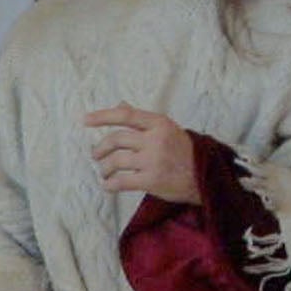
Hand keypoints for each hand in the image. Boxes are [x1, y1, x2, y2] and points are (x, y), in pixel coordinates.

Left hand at [84, 105, 199, 203]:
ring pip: (116, 161)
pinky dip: (110, 184)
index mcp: (159, 123)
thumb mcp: (167, 129)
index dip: (102, 116)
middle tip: (96, 154)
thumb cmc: (184, 152)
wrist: (206, 177)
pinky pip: (121, 181)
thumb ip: (142, 120)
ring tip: (104, 172)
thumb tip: (120, 105)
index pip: (125, 115)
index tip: (85, 120)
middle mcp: (156, 139)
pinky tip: (108, 185)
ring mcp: (153, 160)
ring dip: (104, 167)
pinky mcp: (152, 180)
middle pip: (116, 139)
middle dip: (100, 148)